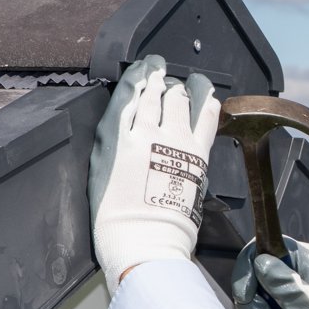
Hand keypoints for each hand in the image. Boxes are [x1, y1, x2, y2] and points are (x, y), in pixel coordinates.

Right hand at [89, 55, 220, 293]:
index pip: (129, 93)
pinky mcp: (198, 155)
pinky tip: (208, 96)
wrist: (145, 239)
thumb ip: (113, 141)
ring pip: (181, 99)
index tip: (144, 68)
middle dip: (160, 79)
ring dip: (184, 87)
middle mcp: (147, 132)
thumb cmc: (116, 215)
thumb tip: (126, 121)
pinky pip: (206, 118)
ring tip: (188, 81)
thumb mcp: (100, 171)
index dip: (138, 76)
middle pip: (156, 94)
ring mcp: (176, 142)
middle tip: (162, 73)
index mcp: (116, 136)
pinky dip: (207, 103)